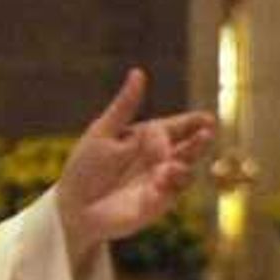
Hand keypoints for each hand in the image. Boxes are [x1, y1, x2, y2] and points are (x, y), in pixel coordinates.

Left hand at [53, 67, 216, 255]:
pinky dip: (171, 183)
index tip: (206, 118)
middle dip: (200, 140)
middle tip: (206, 132)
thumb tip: (138, 72)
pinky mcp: (159, 203)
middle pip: (189, 147)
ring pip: (186, 169)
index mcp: (148, 138)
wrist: (72, 207)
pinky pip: (174, 192)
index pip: (177, 127)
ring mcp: (161, 182)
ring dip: (185, 162)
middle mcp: (159, 159)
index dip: (193, 122)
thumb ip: (124, 105)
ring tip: (173, 162)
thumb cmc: (84, 169)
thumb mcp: (103, 132)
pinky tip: (162, 177)